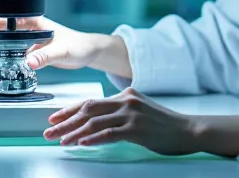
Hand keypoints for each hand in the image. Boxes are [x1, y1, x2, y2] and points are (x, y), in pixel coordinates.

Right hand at [0, 16, 130, 77]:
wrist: (89, 52)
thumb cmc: (79, 45)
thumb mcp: (62, 51)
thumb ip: (45, 56)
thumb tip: (29, 62)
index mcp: (33, 21)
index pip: (5, 20)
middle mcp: (28, 28)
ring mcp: (29, 39)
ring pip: (3, 44)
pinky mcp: (32, 50)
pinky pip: (11, 54)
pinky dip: (1, 60)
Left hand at [43, 87, 197, 154]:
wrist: (189, 130)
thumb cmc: (165, 125)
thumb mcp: (140, 111)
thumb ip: (120, 112)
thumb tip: (97, 120)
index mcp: (125, 95)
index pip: (91, 102)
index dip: (70, 110)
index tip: (54, 118)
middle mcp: (126, 101)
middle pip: (88, 110)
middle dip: (65, 121)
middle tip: (49, 131)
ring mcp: (132, 114)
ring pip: (95, 122)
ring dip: (74, 132)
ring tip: (61, 140)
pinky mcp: (138, 129)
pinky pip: (110, 133)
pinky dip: (94, 139)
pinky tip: (82, 143)